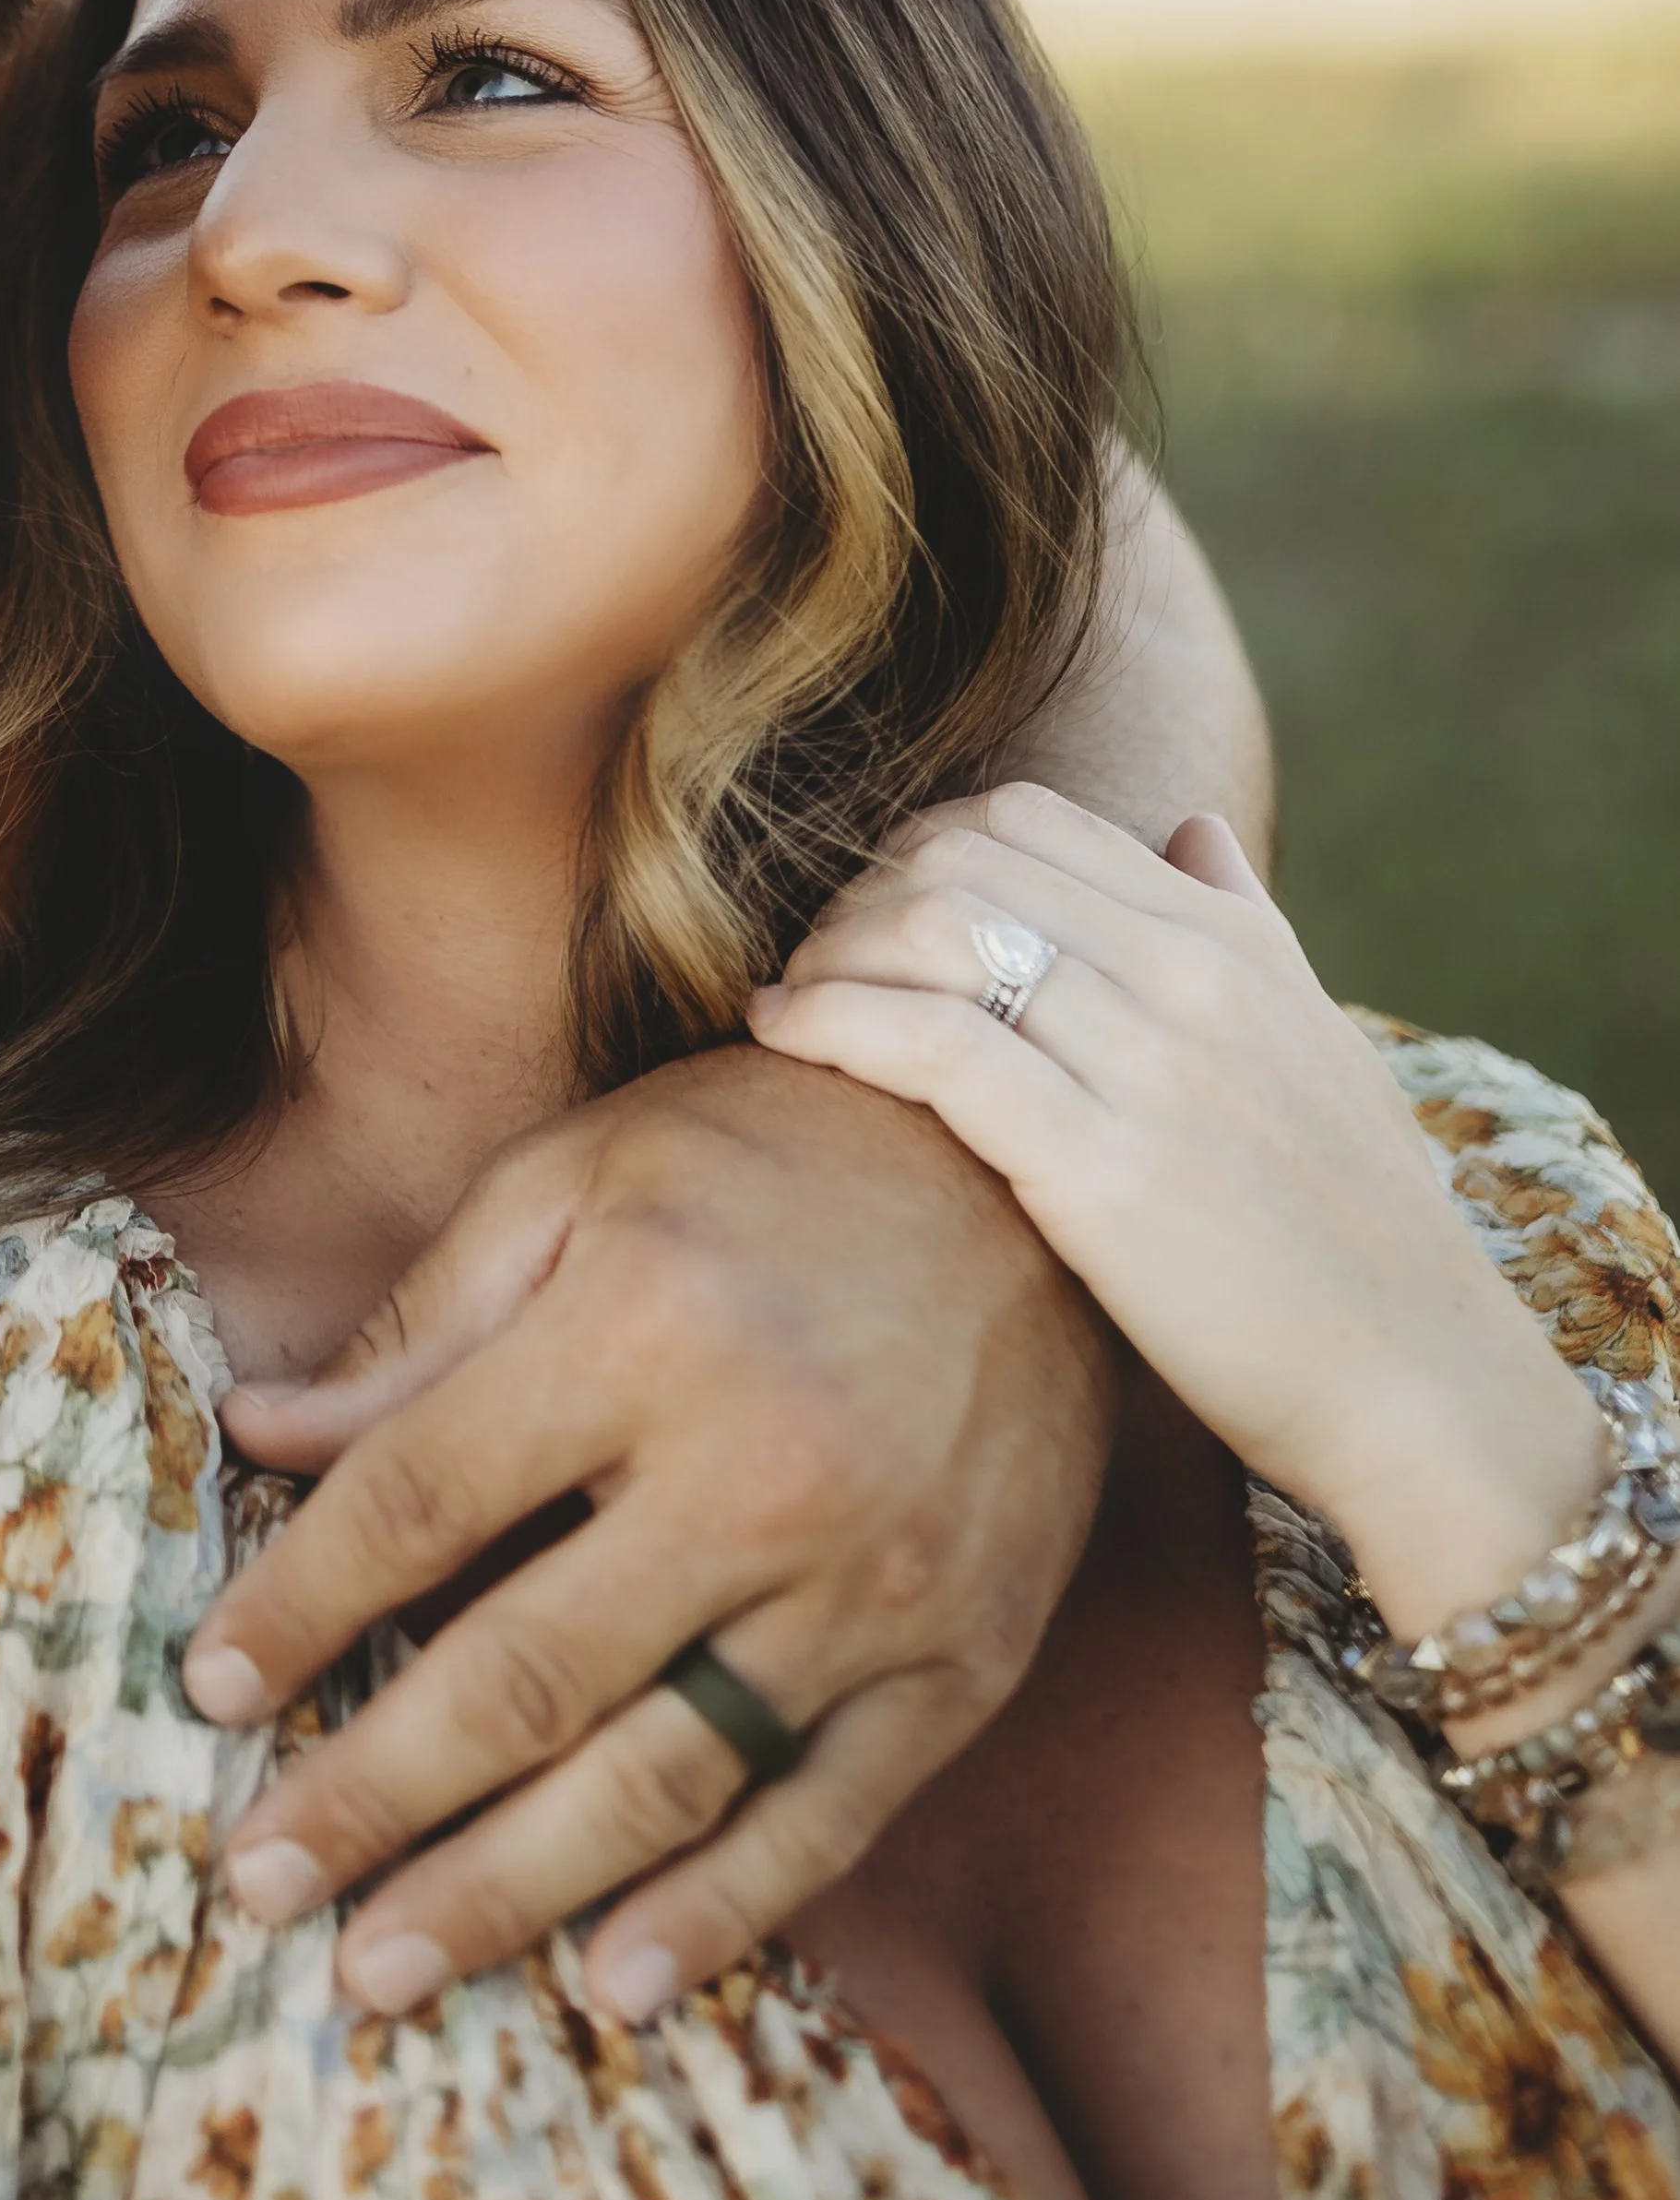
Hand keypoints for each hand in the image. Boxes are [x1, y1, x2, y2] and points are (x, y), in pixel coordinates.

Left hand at [181, 1042, 1113, 2020]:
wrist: (1034, 1173)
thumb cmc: (772, 1160)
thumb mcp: (578, 1181)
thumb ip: (423, 1325)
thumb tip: (262, 1432)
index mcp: (639, 1326)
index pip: (420, 1503)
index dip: (299, 1605)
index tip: (209, 1685)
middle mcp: (757, 1467)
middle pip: (521, 1674)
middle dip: (368, 1796)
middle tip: (258, 1883)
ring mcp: (872, 1580)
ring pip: (660, 1777)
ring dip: (507, 1890)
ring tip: (380, 1971)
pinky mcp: (963, 1656)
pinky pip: (827, 1812)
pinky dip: (722, 1913)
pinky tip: (615, 1982)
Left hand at [749, 783, 1606, 1635]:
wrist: (1418, 1379)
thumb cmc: (1351, 1229)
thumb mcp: (1314, 1041)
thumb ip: (1243, 924)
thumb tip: (1189, 826)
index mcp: (1229, 937)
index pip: (1025, 820)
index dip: (914, 852)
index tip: (865, 919)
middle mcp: (1188, 974)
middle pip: (961, 860)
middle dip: (855, 898)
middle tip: (810, 967)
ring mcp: (1148, 1064)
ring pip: (935, 934)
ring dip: (828, 955)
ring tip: (787, 1006)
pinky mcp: (1101, 1168)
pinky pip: (932, 1047)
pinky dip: (832, 1023)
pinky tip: (781, 1039)